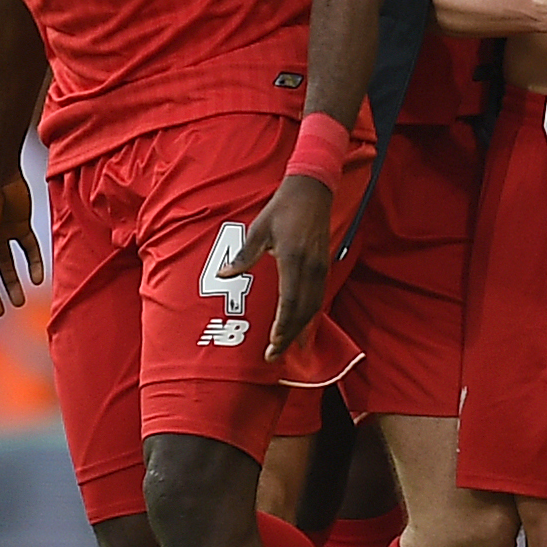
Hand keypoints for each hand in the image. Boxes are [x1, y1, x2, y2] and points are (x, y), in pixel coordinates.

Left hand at [236, 172, 333, 361]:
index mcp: (294, 259)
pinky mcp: (324, 265)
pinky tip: (302, 325)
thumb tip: (223, 274)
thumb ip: (244, 256)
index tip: (273, 344)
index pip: (291, 301)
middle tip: (275, 355)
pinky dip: (310, 315)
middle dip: (290, 335)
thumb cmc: (282, 208)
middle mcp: (312, 267)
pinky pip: (319, 297)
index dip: (283, 326)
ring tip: (289, 348)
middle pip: (305, 311)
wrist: (312, 191)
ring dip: (302, 329)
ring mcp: (321, 267)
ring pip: (315, 306)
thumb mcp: (259, 230)